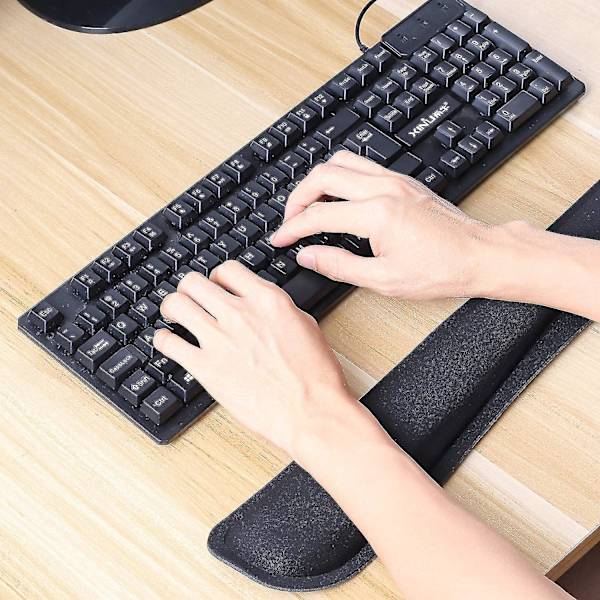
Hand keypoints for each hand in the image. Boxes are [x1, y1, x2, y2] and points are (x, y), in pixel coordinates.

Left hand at [153, 264, 355, 454]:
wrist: (310, 410)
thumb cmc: (314, 375)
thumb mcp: (304, 325)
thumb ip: (275, 309)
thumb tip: (257, 305)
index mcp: (266, 300)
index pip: (227, 270)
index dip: (217, 277)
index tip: (216, 287)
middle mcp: (239, 313)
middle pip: (194, 282)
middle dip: (190, 289)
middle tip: (191, 300)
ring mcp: (219, 339)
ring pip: (175, 304)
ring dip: (172, 308)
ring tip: (174, 317)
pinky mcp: (205, 367)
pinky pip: (167, 343)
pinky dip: (163, 340)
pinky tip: (169, 343)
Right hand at [271, 151, 489, 299]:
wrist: (478, 255)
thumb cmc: (441, 269)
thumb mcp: (384, 280)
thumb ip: (339, 265)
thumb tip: (308, 256)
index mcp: (377, 214)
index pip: (318, 215)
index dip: (292, 228)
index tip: (280, 239)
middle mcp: (383, 189)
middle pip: (323, 176)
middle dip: (298, 197)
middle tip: (290, 220)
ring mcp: (395, 180)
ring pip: (341, 161)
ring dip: (318, 180)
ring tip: (310, 204)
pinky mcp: (403, 181)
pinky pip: (362, 165)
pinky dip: (341, 175)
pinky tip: (339, 195)